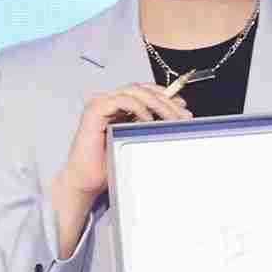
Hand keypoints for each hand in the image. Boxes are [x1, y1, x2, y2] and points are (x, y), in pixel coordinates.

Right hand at [51, 74, 194, 255]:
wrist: (87, 181)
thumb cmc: (109, 165)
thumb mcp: (137, 142)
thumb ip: (151, 127)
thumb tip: (174, 116)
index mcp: (119, 106)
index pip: (146, 91)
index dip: (166, 96)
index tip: (184, 108)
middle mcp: (110, 101)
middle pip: (143, 90)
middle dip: (166, 101)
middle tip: (182, 115)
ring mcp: (101, 103)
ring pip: (135, 92)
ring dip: (157, 103)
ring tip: (170, 118)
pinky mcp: (95, 110)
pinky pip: (121, 101)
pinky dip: (138, 108)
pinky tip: (149, 120)